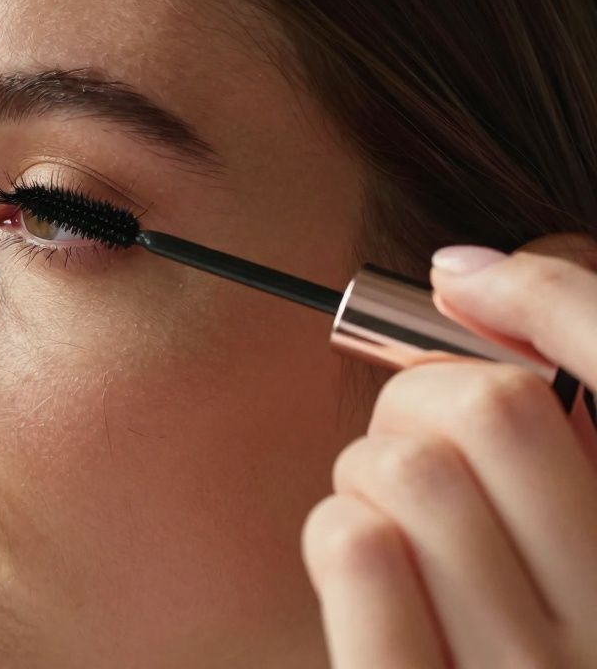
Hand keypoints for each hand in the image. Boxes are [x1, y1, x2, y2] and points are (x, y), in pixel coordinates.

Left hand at [302, 234, 596, 667]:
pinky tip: (363, 550)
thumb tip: (473, 279)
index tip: (465, 284)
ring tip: (388, 513)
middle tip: (414, 437)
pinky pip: (356, 544)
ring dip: (369, 468)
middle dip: (423, 398)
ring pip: (407, 469)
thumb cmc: (548, 637)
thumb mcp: (591, 543)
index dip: (548, 294)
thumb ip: (578, 429)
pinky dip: (342, 522)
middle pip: (490, 409)